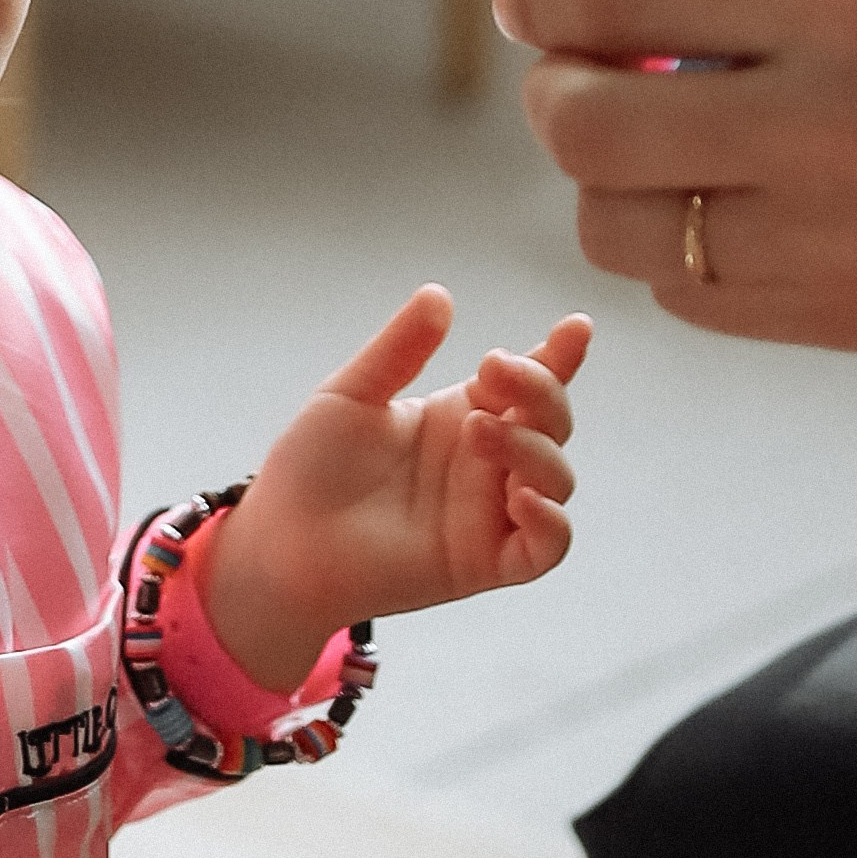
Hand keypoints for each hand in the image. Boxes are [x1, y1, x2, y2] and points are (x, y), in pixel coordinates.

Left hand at [201, 288, 590, 690]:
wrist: (282, 540)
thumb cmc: (313, 467)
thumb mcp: (352, 394)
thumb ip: (399, 349)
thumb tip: (439, 294)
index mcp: (465, 414)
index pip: (528, 382)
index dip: (558, 356)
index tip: (575, 327)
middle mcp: (487, 462)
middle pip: (552, 423)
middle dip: (541, 391)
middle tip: (493, 371)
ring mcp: (490, 513)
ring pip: (556, 478)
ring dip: (532, 448)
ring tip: (478, 429)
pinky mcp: (485, 562)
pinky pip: (546, 548)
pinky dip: (550, 523)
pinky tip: (522, 499)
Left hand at [494, 0, 856, 350]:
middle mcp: (835, 119)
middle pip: (583, 123)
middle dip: (556, 89)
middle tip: (584, 68)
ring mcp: (842, 234)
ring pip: (617, 223)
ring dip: (609, 175)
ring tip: (665, 135)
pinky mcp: (851, 316)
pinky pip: (685, 292)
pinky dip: (678, 245)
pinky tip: (734, 198)